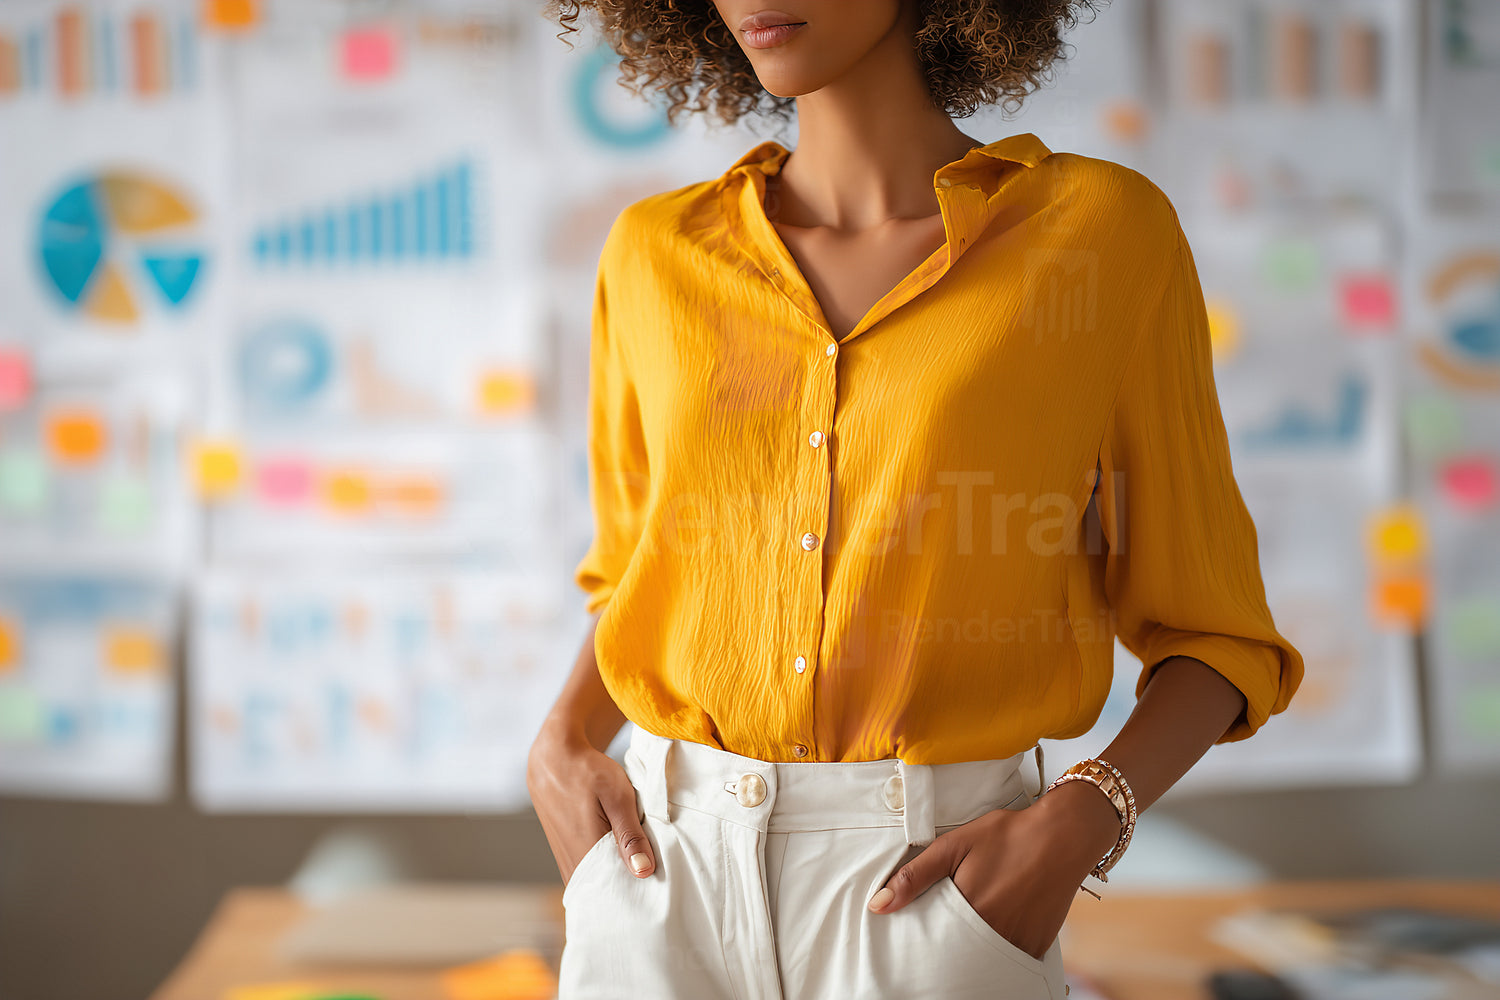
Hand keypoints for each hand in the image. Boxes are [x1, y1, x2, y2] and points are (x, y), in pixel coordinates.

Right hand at [526, 717, 655, 883]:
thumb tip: (644, 871)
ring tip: (641, 866)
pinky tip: (623, 858)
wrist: (555, 758)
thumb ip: (630, 836)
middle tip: (655, 878)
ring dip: (618, 878)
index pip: (617, 891)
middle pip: (607, 891)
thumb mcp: (617, 797)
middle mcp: (572, 863)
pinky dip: (606, 870)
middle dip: (631, 888)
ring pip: (597, 883)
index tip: (660, 888)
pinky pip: (589, 874)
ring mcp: (566, 861)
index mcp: (586, 852)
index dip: (640, 892)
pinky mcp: (565, 855)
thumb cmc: (588, 772)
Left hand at [865, 780, 1121, 961]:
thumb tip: (878, 906)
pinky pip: (1010, 958)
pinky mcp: (1038, 945)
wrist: (1064, 834)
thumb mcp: (954, 845)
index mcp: (970, 911)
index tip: (915, 938)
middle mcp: (996, 934)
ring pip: (985, 961)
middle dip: (947, 950)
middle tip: (943, 933)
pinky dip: (998, 950)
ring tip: (969, 929)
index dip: (922, 943)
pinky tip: (994, 929)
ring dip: (972, 951)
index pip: (933, 944)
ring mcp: (1019, 943)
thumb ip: (914, 876)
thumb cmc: (1007, 835)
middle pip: (959, 957)